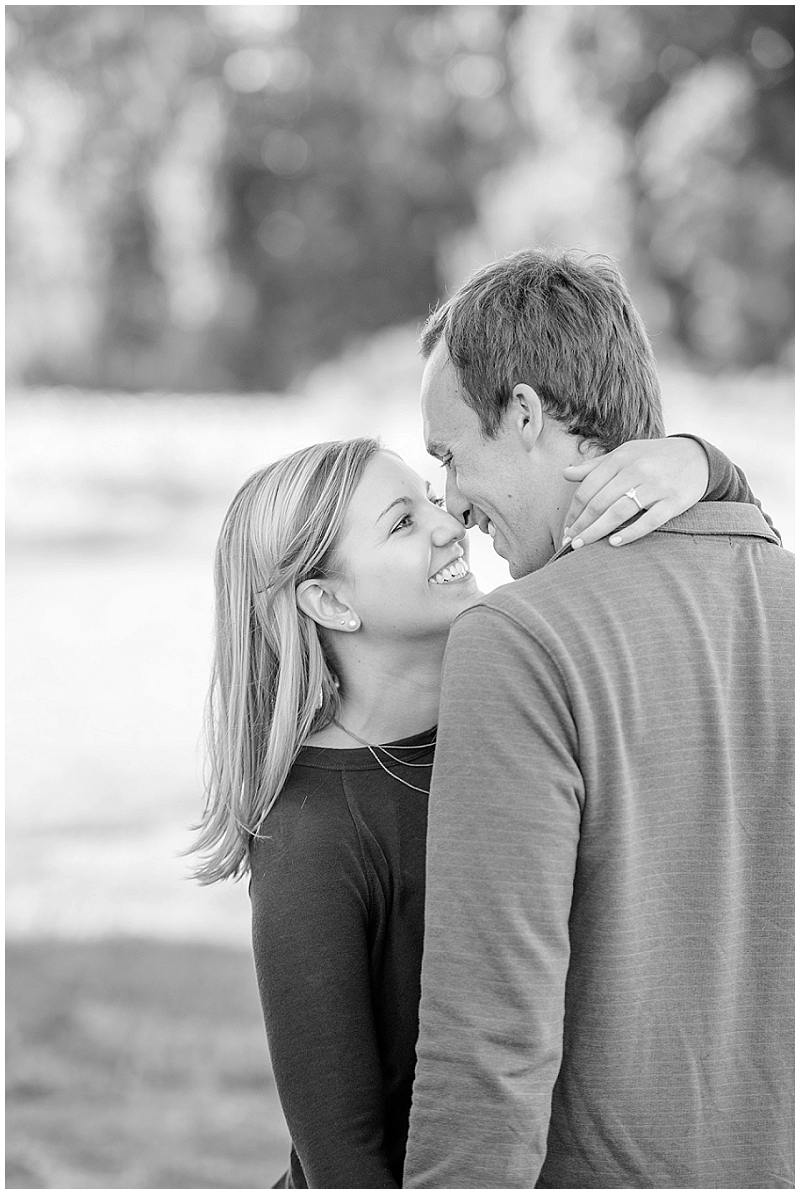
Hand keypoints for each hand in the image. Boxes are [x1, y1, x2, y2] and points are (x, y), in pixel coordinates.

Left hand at [561, 437, 708, 548]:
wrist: (697, 456)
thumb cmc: (654, 458)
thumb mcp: (625, 455)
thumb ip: (595, 466)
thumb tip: (565, 474)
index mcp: (621, 458)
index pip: (588, 487)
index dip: (574, 510)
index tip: (567, 528)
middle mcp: (637, 470)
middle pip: (600, 502)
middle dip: (581, 525)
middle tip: (569, 543)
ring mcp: (656, 486)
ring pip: (619, 512)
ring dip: (596, 531)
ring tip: (581, 546)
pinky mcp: (674, 501)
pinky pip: (650, 520)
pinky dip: (630, 533)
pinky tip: (614, 543)